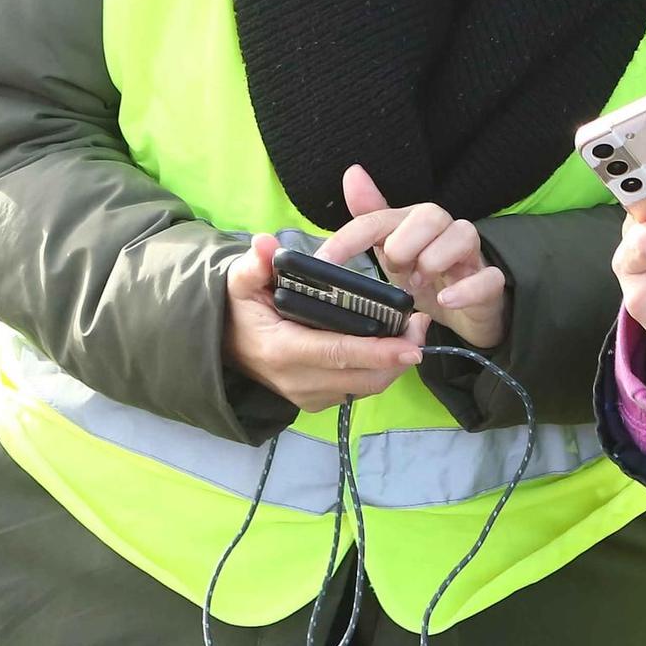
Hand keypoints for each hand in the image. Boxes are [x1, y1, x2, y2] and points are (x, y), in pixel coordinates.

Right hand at [223, 233, 430, 412]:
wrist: (222, 347)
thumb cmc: (239, 310)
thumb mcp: (241, 283)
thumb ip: (255, 264)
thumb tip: (265, 244)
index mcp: (283, 350)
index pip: (338, 353)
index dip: (378, 351)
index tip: (413, 345)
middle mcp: (298, 381)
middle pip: (362, 377)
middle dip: (399, 356)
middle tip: (422, 326)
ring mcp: (308, 396)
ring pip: (365, 388)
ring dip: (394, 365)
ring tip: (414, 332)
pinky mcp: (316, 401)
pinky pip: (357, 391)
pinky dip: (379, 372)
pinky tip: (393, 347)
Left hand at [315, 166, 508, 347]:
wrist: (468, 308)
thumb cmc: (426, 274)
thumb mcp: (392, 251)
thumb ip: (370, 219)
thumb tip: (353, 173)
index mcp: (414, 224)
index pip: (380, 218)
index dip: (350, 237)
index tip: (324, 260)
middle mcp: (445, 231)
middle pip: (430, 214)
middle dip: (405, 243)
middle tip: (395, 270)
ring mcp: (471, 256)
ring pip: (463, 235)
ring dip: (433, 261)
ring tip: (416, 287)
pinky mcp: (490, 283)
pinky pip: (488, 277)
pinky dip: (466, 289)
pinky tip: (446, 300)